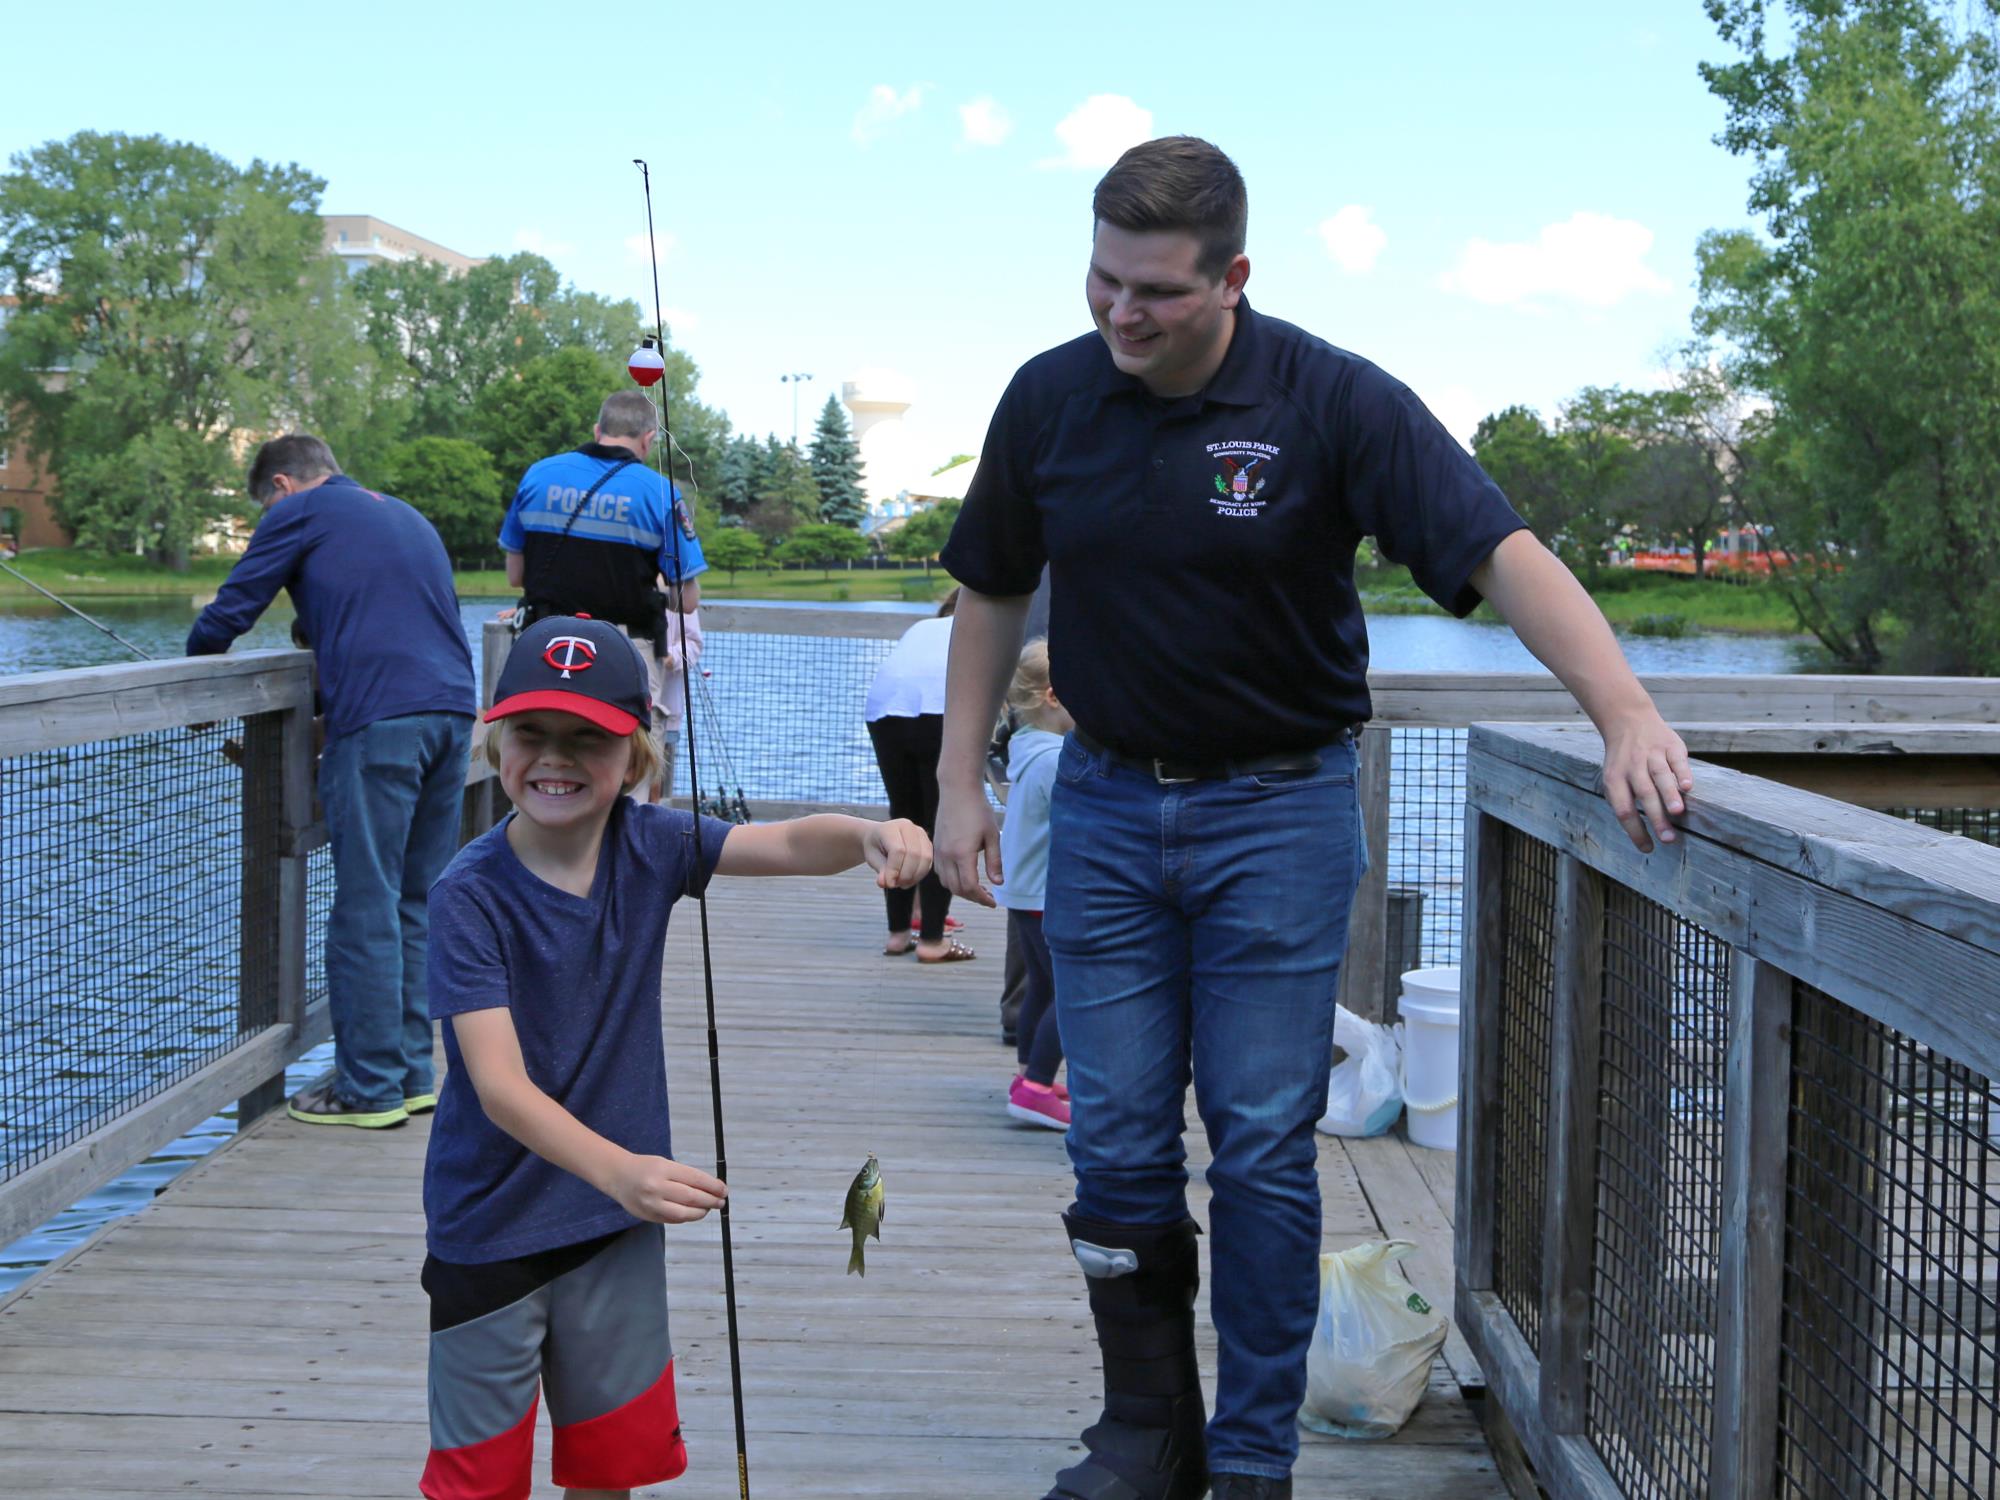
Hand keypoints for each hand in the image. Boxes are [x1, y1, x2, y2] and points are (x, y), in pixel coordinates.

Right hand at [605, 1153, 726, 1224]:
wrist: (618, 1176)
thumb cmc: (646, 1168)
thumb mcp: (666, 1164)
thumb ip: (686, 1177)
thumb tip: (713, 1189)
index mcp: (663, 1169)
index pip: (695, 1179)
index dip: (713, 1186)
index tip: (724, 1190)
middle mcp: (656, 1187)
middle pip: (692, 1198)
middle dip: (711, 1201)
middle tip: (720, 1201)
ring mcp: (651, 1204)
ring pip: (684, 1214)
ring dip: (700, 1212)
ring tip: (708, 1208)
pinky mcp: (648, 1216)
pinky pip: (673, 1220)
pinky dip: (686, 1217)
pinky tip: (692, 1212)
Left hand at [865, 818, 932, 889]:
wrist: (880, 838)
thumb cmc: (875, 846)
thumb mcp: (872, 858)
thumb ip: (880, 869)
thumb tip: (886, 883)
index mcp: (891, 827)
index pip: (898, 850)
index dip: (894, 870)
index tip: (888, 884)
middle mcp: (909, 827)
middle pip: (914, 854)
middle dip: (906, 875)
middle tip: (896, 884)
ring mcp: (921, 834)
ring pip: (925, 858)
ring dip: (914, 876)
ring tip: (902, 883)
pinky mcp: (928, 844)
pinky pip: (929, 862)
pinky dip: (920, 874)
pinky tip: (909, 879)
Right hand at [934, 782, 1001, 906]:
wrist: (957, 790)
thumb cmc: (978, 810)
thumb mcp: (993, 836)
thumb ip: (995, 861)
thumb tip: (998, 883)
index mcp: (962, 854)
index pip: (970, 887)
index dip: (982, 898)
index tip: (994, 902)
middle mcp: (946, 856)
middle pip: (957, 889)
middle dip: (973, 897)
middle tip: (989, 897)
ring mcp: (938, 852)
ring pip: (946, 882)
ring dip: (961, 890)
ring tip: (978, 888)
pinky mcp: (935, 847)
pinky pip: (940, 872)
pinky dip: (951, 880)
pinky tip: (963, 875)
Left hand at [1599, 709, 1693, 852]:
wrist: (1628, 720)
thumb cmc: (1624, 762)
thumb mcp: (1615, 779)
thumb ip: (1625, 802)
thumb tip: (1639, 837)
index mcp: (1615, 779)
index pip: (1623, 809)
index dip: (1635, 830)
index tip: (1648, 849)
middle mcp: (1632, 766)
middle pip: (1643, 794)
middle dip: (1657, 817)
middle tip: (1668, 839)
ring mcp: (1651, 754)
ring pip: (1660, 776)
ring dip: (1668, 794)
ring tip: (1677, 812)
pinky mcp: (1670, 745)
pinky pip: (1676, 760)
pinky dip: (1681, 772)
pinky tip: (1687, 787)